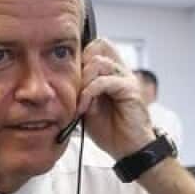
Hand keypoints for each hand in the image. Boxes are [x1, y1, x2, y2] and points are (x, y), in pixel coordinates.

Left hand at [76, 39, 152, 159]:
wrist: (128, 149)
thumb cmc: (110, 130)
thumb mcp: (87, 107)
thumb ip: (80, 90)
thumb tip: (64, 79)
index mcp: (111, 73)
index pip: (96, 46)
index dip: (81, 56)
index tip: (70, 78)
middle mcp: (120, 71)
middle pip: (100, 44)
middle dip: (82, 63)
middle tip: (75, 86)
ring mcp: (126, 78)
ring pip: (99, 62)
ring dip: (84, 81)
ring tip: (80, 101)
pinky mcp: (130, 89)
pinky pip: (105, 81)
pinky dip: (90, 92)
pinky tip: (85, 107)